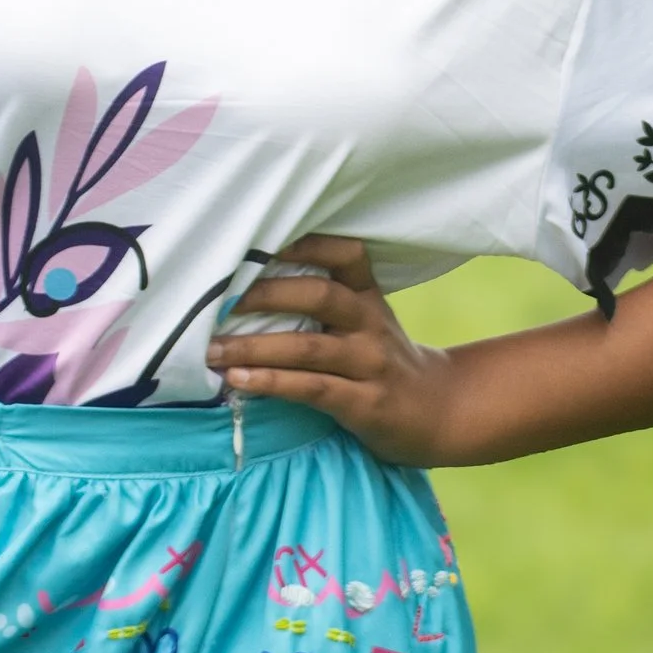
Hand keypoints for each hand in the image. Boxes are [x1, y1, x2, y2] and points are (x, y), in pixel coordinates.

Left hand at [216, 237, 457, 464]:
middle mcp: (371, 323)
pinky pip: (312, 388)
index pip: (345, 255)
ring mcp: (370, 363)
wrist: (438, 411)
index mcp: (368, 297)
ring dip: (254, 347)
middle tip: (217, 301)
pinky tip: (238, 381)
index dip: (305, 245)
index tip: (258, 241)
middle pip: (319, 296)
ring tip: (213, 350)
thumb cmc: (382, 362)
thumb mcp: (366, 322)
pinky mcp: (365, 403)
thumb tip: (245, 287)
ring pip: (307, 347)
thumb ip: (324, 302)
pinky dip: (271, 383)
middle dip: (264, 295)